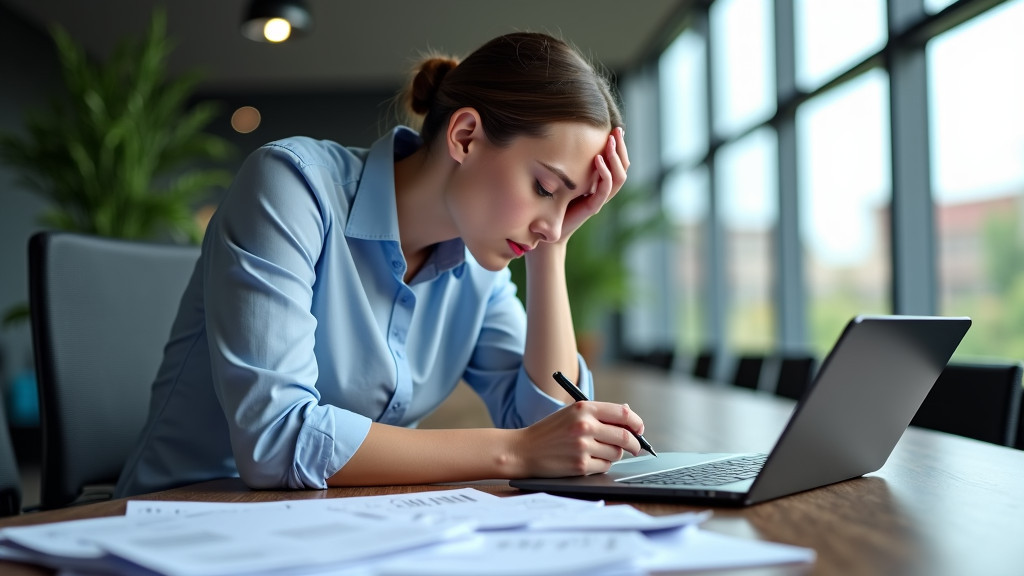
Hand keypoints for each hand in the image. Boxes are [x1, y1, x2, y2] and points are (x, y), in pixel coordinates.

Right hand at [512, 400, 644, 476]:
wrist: (523, 450)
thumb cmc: (550, 432)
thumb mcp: (571, 414)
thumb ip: (598, 414)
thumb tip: (629, 417)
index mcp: (584, 408)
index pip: (623, 413)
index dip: (636, 422)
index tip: (639, 429)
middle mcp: (585, 425)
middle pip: (624, 436)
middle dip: (635, 444)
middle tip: (636, 448)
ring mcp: (583, 446)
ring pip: (616, 453)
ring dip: (613, 455)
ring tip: (598, 452)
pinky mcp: (580, 465)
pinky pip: (604, 467)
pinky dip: (601, 465)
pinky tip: (588, 461)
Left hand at [558, 126, 629, 243]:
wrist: (548, 227)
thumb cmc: (555, 200)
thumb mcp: (566, 176)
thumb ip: (574, 162)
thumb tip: (571, 136)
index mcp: (601, 183)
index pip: (619, 163)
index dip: (620, 146)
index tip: (616, 128)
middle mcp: (604, 191)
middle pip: (623, 168)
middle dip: (621, 148)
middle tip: (616, 131)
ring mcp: (599, 200)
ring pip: (619, 178)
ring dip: (615, 158)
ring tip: (609, 142)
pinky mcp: (592, 207)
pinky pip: (604, 190)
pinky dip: (604, 174)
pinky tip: (598, 159)